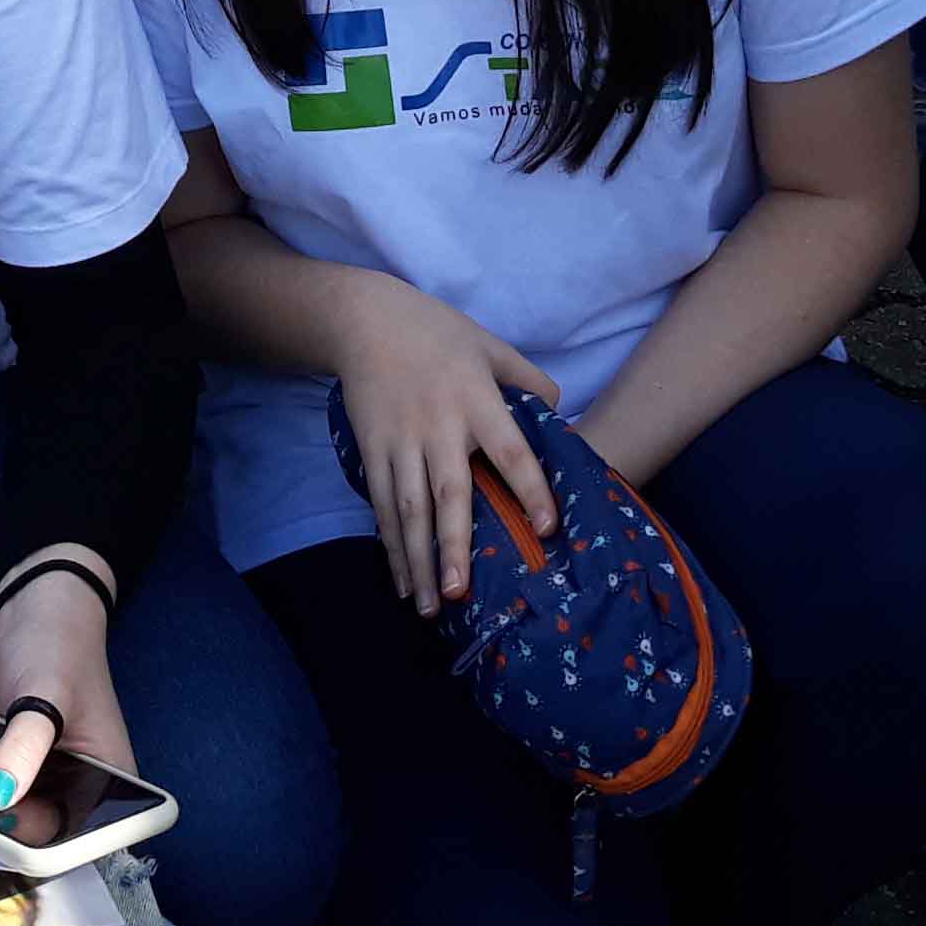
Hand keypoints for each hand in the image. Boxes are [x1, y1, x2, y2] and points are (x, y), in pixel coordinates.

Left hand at [0, 559, 133, 837]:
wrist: (30, 614)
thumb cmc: (58, 647)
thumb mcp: (45, 694)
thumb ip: (24, 746)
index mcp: (108, 783)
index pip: (80, 839)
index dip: (44, 850)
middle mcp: (77, 791)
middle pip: (41, 837)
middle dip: (3, 837)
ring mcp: (40, 784)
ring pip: (9, 821)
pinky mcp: (9, 772)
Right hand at [335, 279, 559, 614]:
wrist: (365, 319)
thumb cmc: (436, 332)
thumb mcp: (489, 344)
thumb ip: (526, 378)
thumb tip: (560, 414)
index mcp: (475, 399)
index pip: (509, 449)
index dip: (530, 488)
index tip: (548, 528)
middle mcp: (438, 425)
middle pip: (448, 493)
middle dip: (453, 546)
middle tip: (460, 592)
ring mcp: (400, 440)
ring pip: (408, 509)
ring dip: (418, 560)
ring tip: (429, 606)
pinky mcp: (372, 448)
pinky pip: (381, 503)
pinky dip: (391, 544)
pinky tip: (402, 580)